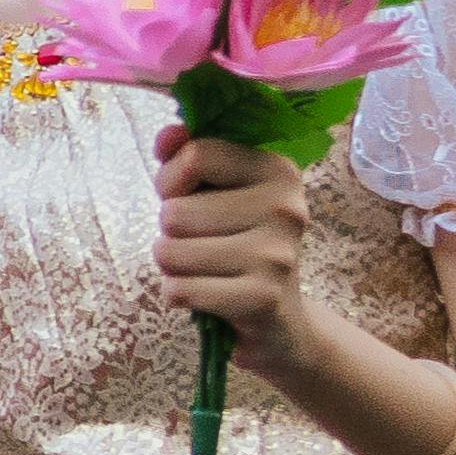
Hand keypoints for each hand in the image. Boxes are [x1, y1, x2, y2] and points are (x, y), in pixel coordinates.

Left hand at [151, 129, 317, 368]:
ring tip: (203, 270)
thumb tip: (169, 133)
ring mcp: (277, 254)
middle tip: (200, 245)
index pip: (195, 155)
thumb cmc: (237, 246)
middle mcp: (286, 208)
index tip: (186, 197)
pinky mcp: (262, 298)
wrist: (280, 321)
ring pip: (171, 252)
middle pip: (175, 211)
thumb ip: (186, 158)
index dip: (172, 181)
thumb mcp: (215, 194)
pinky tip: (204, 295)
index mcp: (277, 170)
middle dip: (171, 233)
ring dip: (172, 267)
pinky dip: (177, 295)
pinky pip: (180, 290)